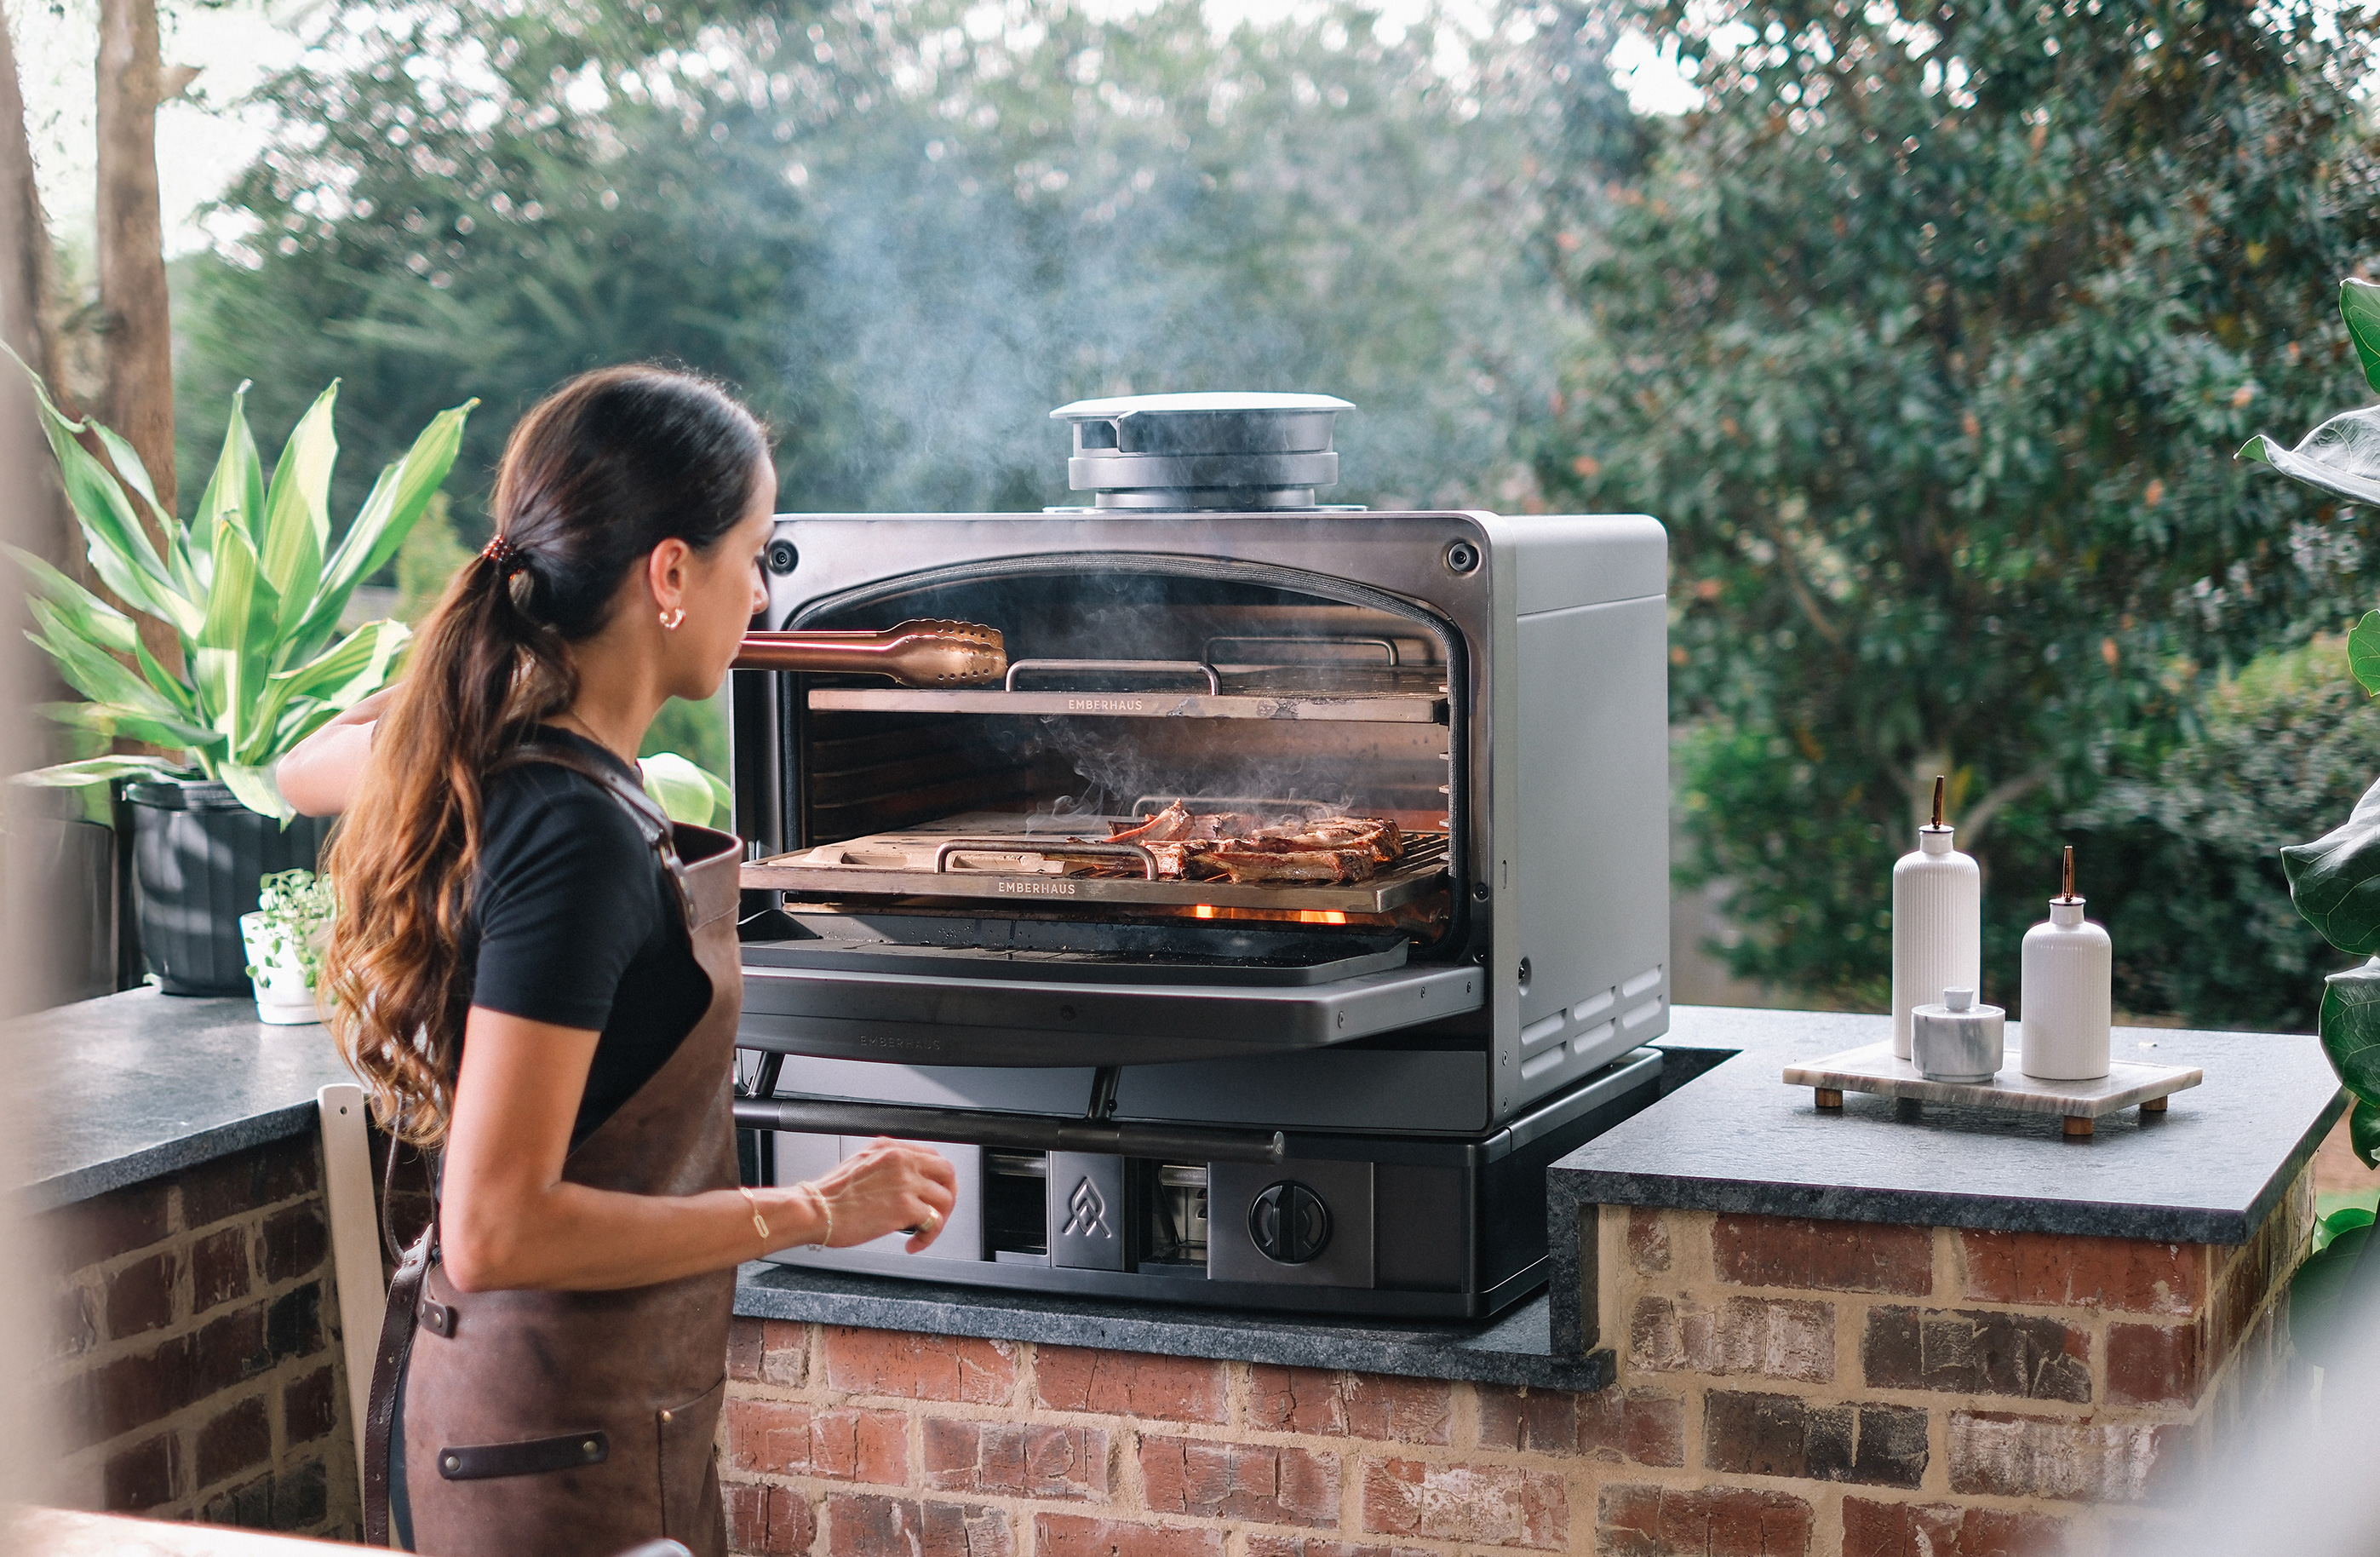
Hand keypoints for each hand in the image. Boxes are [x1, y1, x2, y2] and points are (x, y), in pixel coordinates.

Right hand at [807, 1139, 959, 1253]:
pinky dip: (927, 1237)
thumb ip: (886, 1166)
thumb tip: (904, 1183)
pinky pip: (933, 1221)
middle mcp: (901, 1159)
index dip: (937, 1178)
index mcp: (890, 1148)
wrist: (814, 1210)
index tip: (933, 1193)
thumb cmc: (830, 1196)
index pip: (932, 1156)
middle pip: (947, 1173)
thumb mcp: (861, 1164)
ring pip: (945, 1199)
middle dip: (948, 1195)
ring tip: (922, 1233)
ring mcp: (905, 1182)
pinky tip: (913, 1244)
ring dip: (938, 1220)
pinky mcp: (905, 1207)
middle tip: (939, 1213)